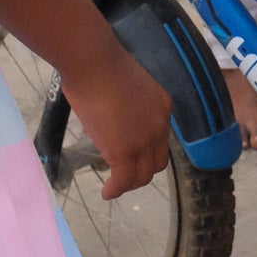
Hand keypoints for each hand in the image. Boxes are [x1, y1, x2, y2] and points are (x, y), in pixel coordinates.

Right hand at [59, 44, 172, 200]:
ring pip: (143, 175)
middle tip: (125, 175)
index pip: (160, 139)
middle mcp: (160, 126)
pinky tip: (107, 193)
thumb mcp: (124, 85)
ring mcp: (144, 141)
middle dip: (142, 172)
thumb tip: (109, 114)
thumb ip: (125, 104)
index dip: (146, 151)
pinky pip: (123, 180)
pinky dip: (115, 190)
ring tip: (115, 186)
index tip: (132, 155)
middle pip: (157, 161)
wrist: (94, 63)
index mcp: (162, 106)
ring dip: (129, 184)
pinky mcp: (124, 152)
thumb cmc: (100, 64)